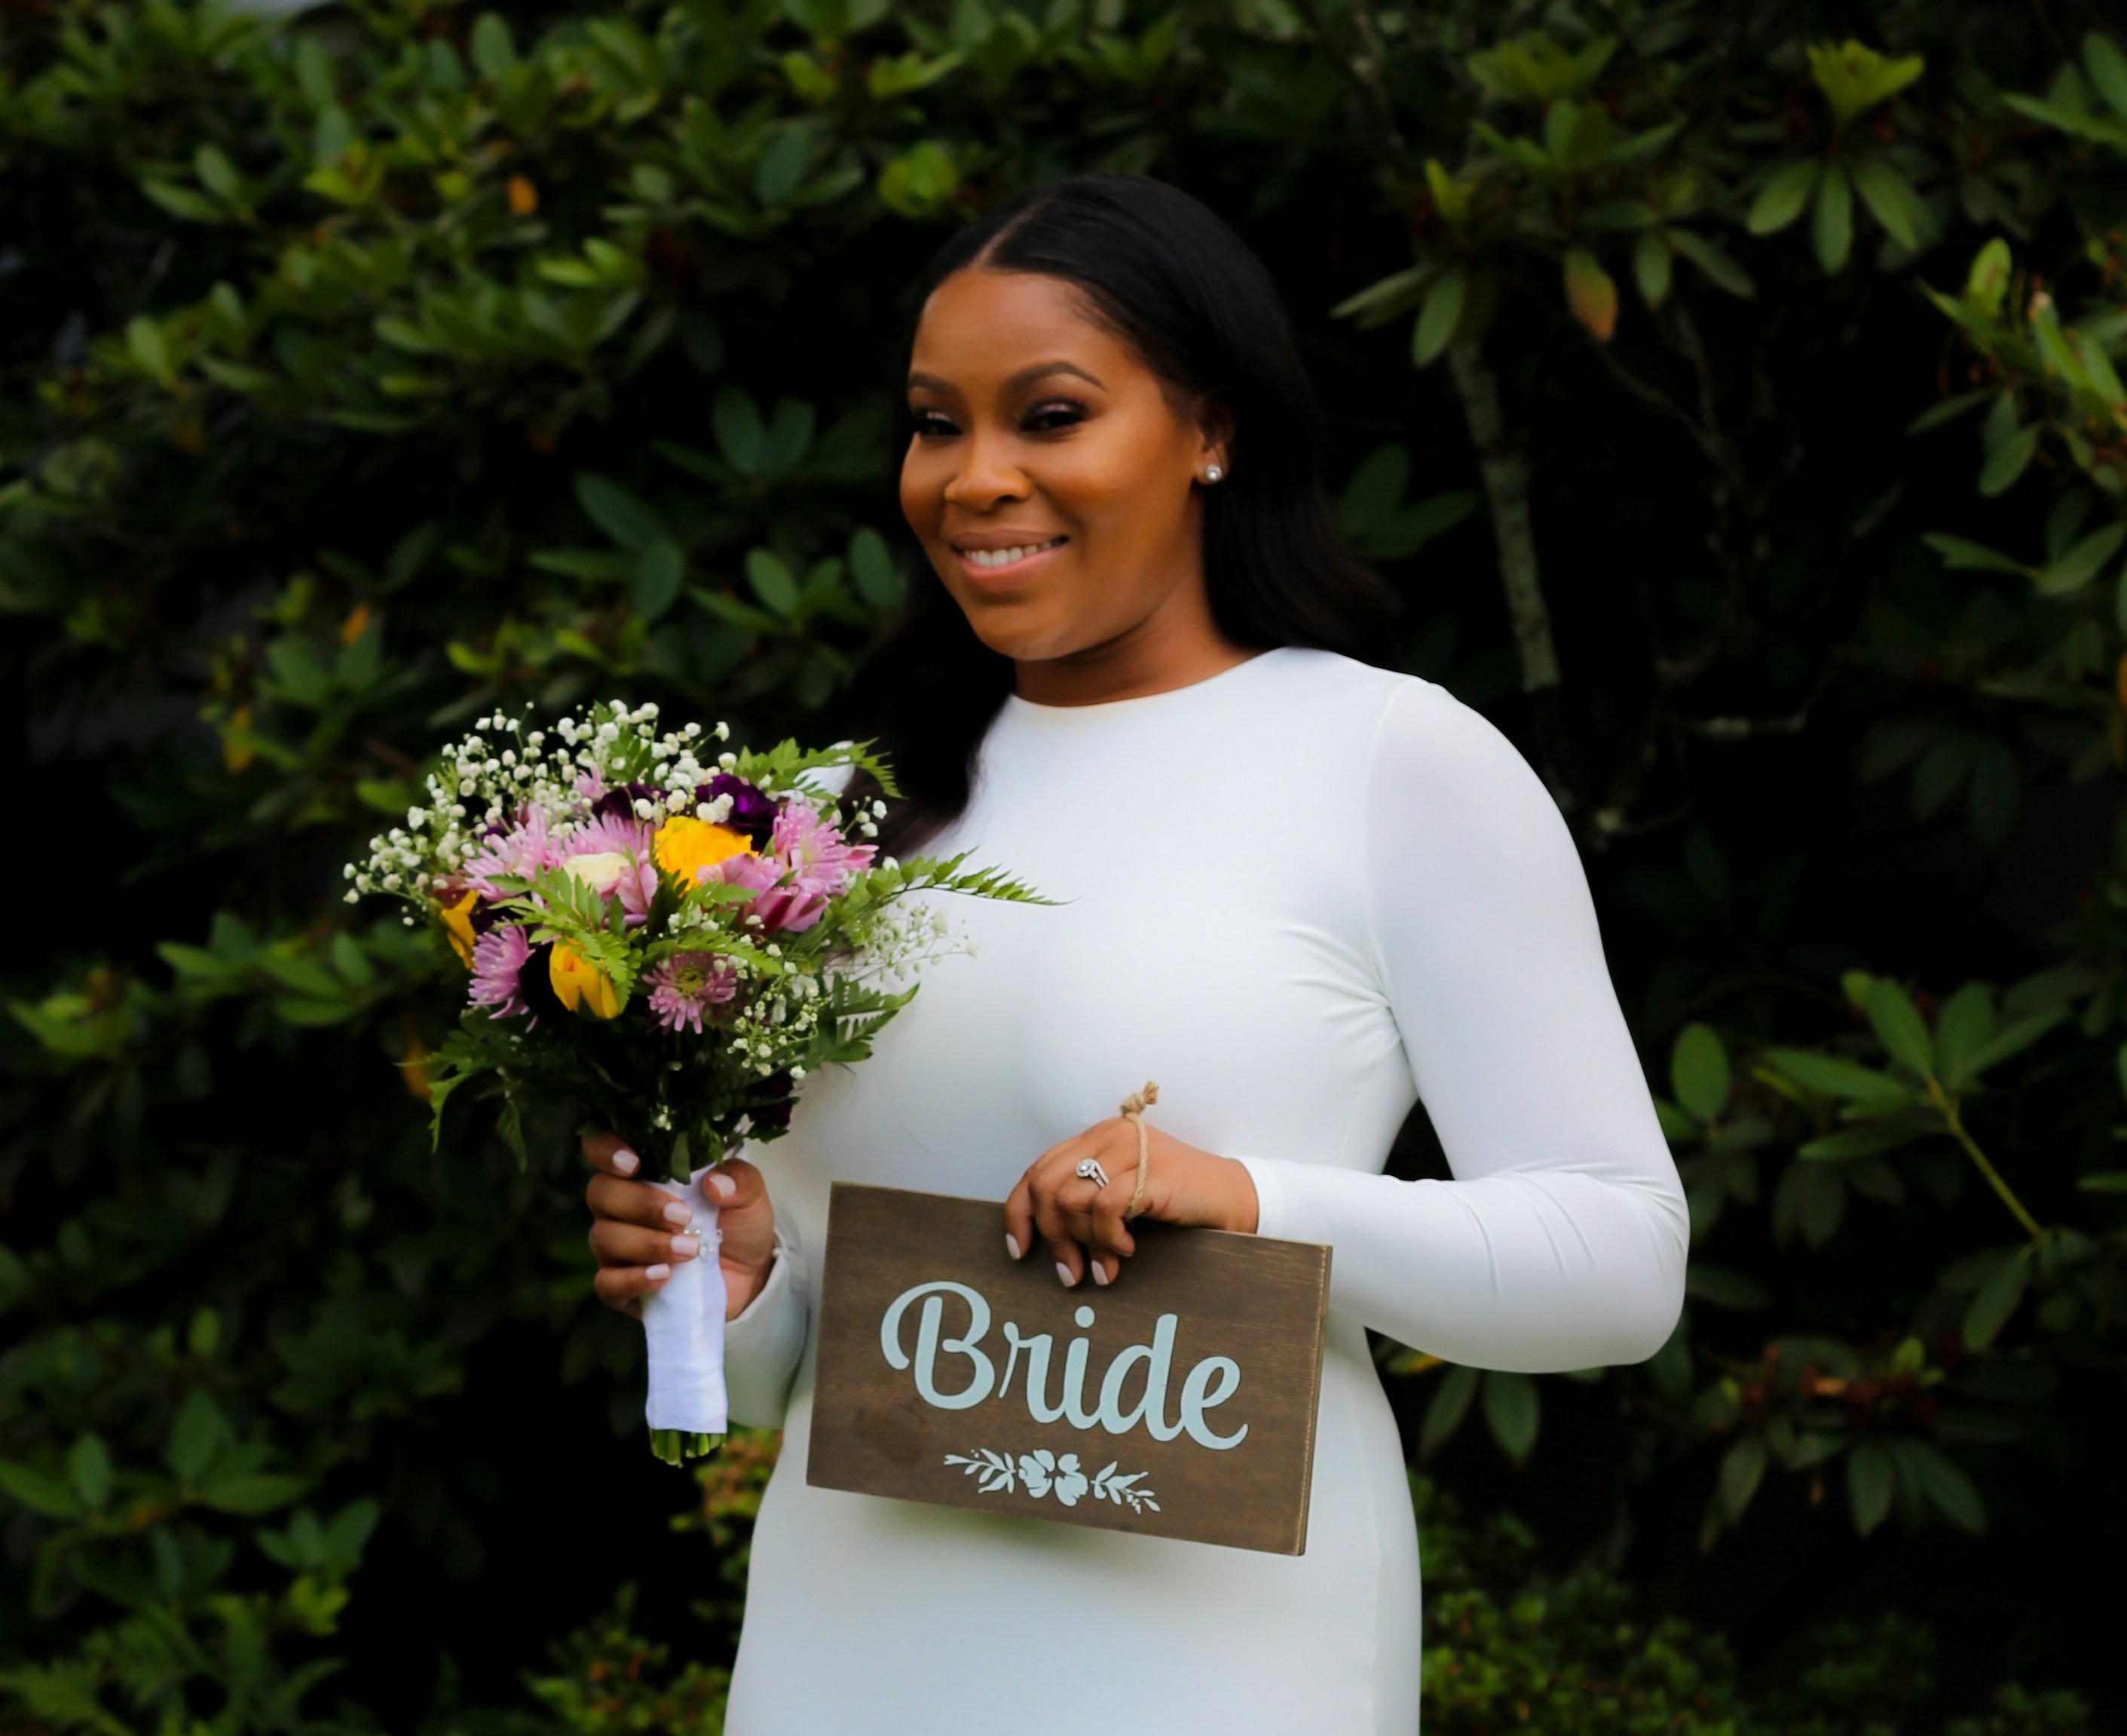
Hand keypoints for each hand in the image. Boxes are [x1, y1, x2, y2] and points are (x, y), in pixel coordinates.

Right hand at [582, 1131, 777, 1320]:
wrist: (748, 1274)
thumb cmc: (737, 1223)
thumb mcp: (749, 1195)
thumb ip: (739, 1180)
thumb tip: (715, 1183)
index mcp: (643, 1172)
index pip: (601, 1148)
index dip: (604, 1149)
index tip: (633, 1163)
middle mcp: (619, 1206)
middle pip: (599, 1192)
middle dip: (639, 1203)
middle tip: (683, 1217)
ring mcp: (616, 1248)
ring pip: (604, 1237)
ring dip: (647, 1243)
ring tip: (689, 1250)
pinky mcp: (621, 1287)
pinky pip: (606, 1283)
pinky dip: (633, 1279)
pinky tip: (664, 1276)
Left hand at [1004, 1119, 1258, 1288]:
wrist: (1231, 1198)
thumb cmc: (1174, 1202)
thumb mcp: (1119, 1199)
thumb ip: (1083, 1206)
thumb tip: (1047, 1244)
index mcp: (1096, 1138)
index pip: (1037, 1170)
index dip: (1019, 1213)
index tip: (1019, 1250)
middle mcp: (1109, 1136)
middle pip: (1046, 1186)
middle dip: (1053, 1237)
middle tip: (1070, 1273)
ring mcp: (1131, 1150)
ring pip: (1071, 1199)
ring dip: (1084, 1243)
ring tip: (1106, 1265)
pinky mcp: (1151, 1171)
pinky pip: (1105, 1207)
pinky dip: (1108, 1237)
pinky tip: (1128, 1249)